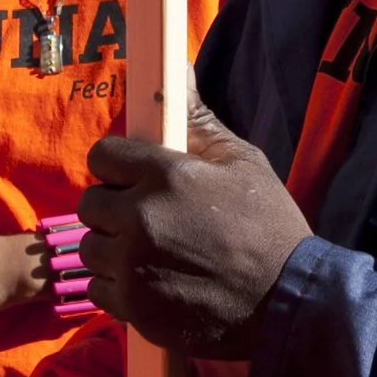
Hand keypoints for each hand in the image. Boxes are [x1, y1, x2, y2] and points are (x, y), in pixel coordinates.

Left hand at [78, 93, 308, 358]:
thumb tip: (176, 68)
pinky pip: (98, 288)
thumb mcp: (243, 162)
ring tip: (151, 254)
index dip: (120, 165)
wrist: (287, 301)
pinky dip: (119, 286)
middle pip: (89, 202)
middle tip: (147, 219)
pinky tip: (152, 283)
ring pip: (90, 248)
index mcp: (167, 175)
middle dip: (114, 207)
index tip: (138, 178)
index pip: (103, 155)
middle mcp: (141, 218)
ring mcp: (133, 266)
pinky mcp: (132, 308)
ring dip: (113, 249)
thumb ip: (199, 120)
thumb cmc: (268, 226)